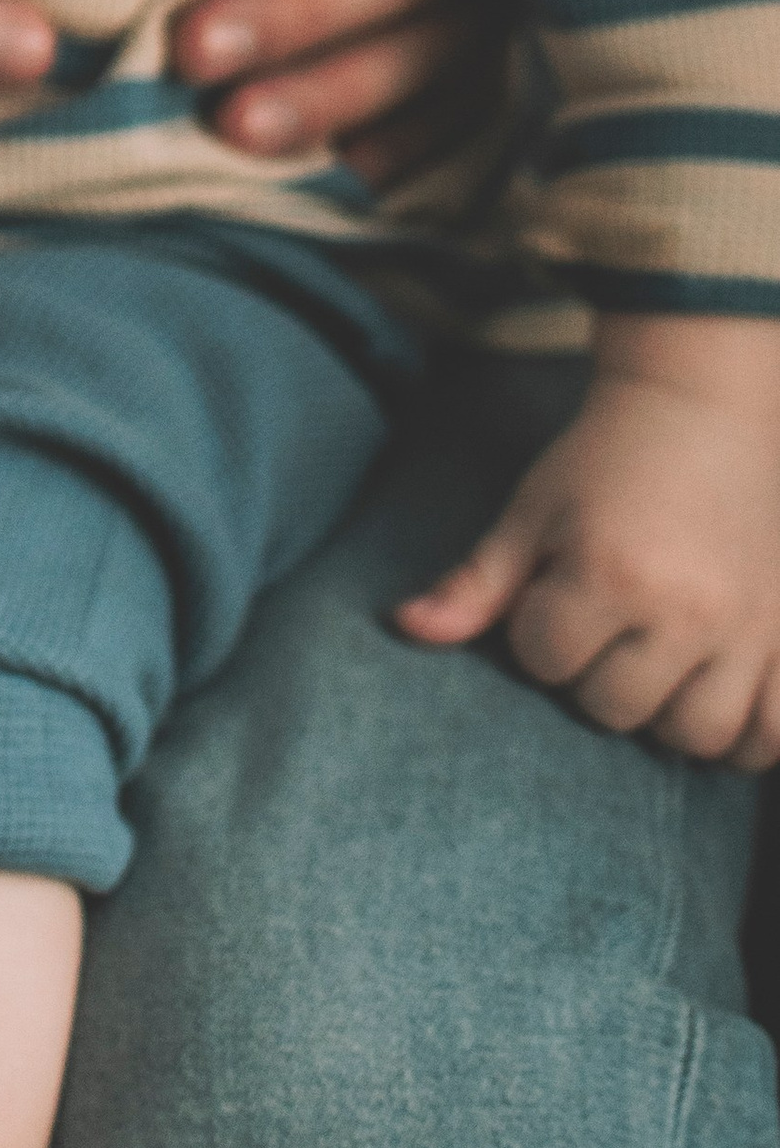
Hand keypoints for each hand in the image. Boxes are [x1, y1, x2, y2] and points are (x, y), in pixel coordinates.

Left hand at [395, 322, 779, 765]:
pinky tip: (713, 699)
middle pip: (615, 708)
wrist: (703, 408)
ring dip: (664, 714)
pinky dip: (745, 739)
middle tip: (603, 626)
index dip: (536, 632)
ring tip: (654, 666)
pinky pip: (773, 735)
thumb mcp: (530, 513)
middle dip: (592, 675)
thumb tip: (405, 628)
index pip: (544, 661)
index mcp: (609, 573)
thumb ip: (476, 582)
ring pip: (696, 736)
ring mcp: (749, 629)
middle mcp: (685, 610)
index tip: (554, 593)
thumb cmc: (602, 461)